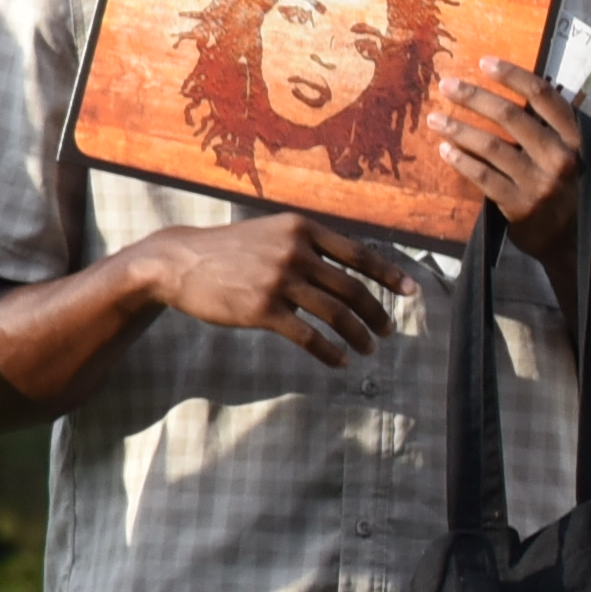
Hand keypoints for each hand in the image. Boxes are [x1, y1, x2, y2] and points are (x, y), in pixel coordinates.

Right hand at [138, 215, 415, 366]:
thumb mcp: (272, 234)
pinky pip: (309, 337)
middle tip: (388, 331)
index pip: (359, 254)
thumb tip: (350, 269)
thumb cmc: (231, 250)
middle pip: (353, 288)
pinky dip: (331, 352)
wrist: (178, 262)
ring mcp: (278, 280)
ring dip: (358, 336)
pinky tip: (340, 362)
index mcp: (302, 229)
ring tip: (368, 349)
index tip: (412, 291)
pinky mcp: (262, 309)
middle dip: (377, 314)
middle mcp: (294, 251)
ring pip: (336, 314)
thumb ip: (308, 245)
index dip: (390, 274)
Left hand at [429, 55, 590, 263]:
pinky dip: (462, 160)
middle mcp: (561, 159)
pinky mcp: (520, 206)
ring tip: (435, 119)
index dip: (513, 76)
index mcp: (575, 139)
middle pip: (512, 116)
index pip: (545, 97)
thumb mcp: (567, 155)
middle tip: (448, 85)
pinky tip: (446, 150)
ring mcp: (540, 184)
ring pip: (492, 146)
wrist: (570, 241)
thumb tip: (504, 91)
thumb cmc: (561, 188)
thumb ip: (546, 128)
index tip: (485, 62)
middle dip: (475, 97)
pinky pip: (484, 176)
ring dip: (459, 128)